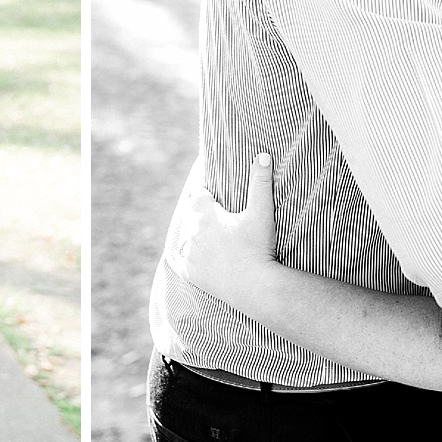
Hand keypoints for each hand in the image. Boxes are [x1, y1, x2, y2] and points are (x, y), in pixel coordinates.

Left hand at [173, 152, 278, 293]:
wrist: (255, 286)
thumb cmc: (258, 247)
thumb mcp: (262, 212)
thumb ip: (261, 182)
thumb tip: (263, 155)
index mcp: (205, 214)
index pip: (198, 195)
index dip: (205, 192)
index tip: (211, 191)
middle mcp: (192, 232)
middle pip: (192, 216)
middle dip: (200, 213)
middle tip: (213, 213)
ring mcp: (190, 254)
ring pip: (186, 238)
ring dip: (194, 235)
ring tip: (206, 236)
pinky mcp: (190, 273)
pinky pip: (179, 262)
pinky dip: (182, 258)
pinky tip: (183, 257)